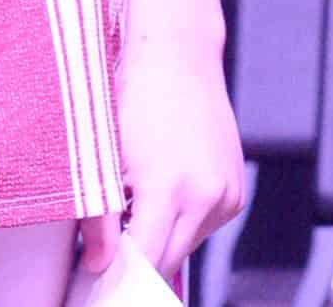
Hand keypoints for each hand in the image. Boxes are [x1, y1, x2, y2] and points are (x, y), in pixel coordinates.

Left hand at [79, 31, 243, 283]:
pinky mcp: (236, 192)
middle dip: (138, 260)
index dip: (116, 275)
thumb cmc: (136, 98)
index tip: (96, 278)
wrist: (179, 56)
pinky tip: (168, 186)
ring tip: (141, 198)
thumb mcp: (107, 155)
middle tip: (111, 244)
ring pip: (186, 247)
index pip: (144, 263)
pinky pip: (204, 227)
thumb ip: (100, 217)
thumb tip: (98, 266)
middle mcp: (207, 196)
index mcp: (170, 187)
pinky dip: (183, 221)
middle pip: (167, 263)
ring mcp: (227, 194)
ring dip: (163, 239)